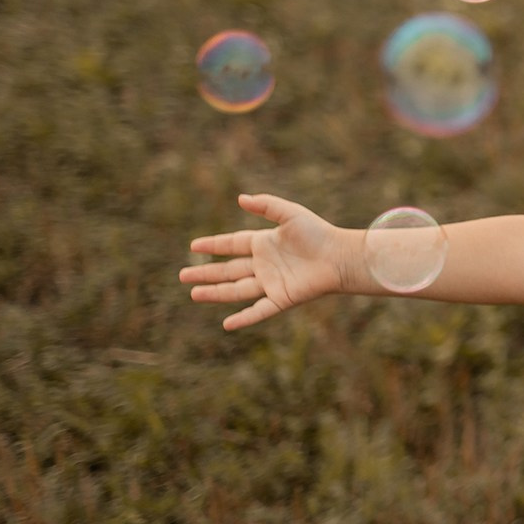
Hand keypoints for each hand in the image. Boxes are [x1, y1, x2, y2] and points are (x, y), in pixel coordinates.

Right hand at [179, 193, 346, 330]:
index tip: (193, 246)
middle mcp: (265, 264)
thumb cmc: (319, 233)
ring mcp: (272, 283)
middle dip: (206, 273)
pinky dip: (244, 318)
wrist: (341, 256)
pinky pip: (259, 311)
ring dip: (215, 292)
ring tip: (193, 294)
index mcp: (265, 243)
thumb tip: (240, 199)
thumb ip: (266, 205)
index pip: (233, 244)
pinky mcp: (282, 298)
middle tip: (182, 275)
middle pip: (229, 270)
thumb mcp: (290, 214)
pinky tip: (227, 324)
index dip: (214, 245)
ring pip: (236, 290)